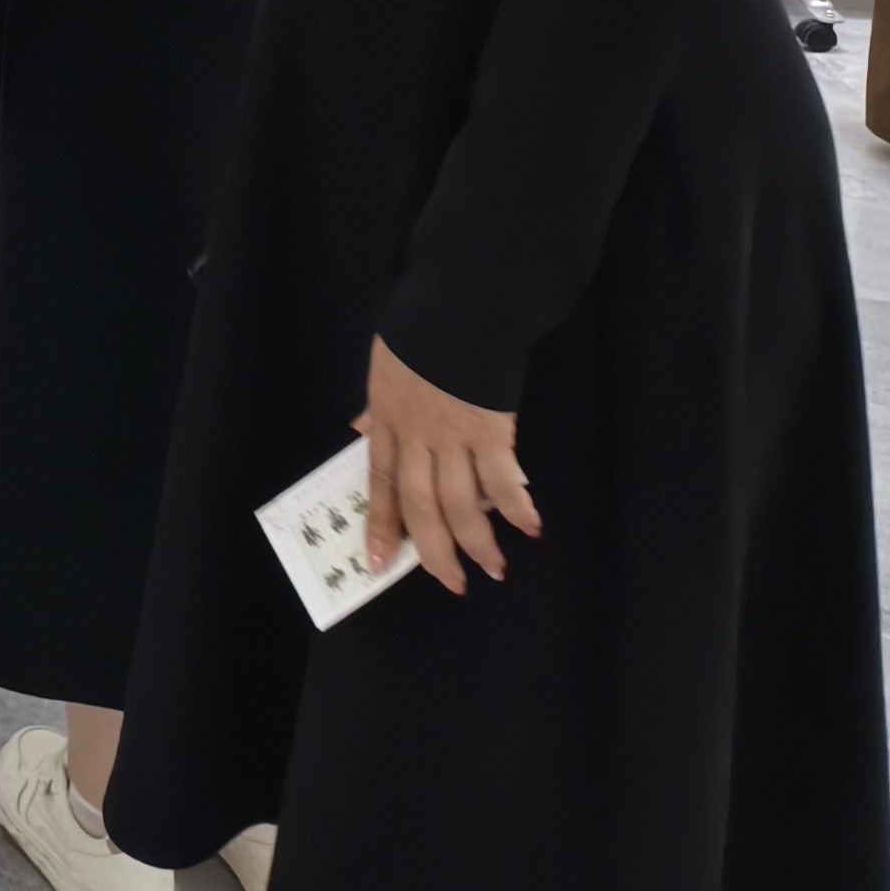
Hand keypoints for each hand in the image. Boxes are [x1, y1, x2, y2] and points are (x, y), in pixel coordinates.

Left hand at [354, 335, 538, 592]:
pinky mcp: (492, 431)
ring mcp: (454, 437)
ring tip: (493, 569)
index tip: (378, 563)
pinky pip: (503, 479)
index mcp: (387, 421)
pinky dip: (516, 506)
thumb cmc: (420, 334)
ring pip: (461, 503)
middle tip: (451, 583)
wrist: (460, 307)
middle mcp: (417, 437)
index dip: (380, 524)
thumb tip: (361, 431)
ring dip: (478, 542)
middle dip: (435, 550)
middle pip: (421, 504)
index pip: (379, 483)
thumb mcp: (383, 370)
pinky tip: (528, 525)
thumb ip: (378, 408)